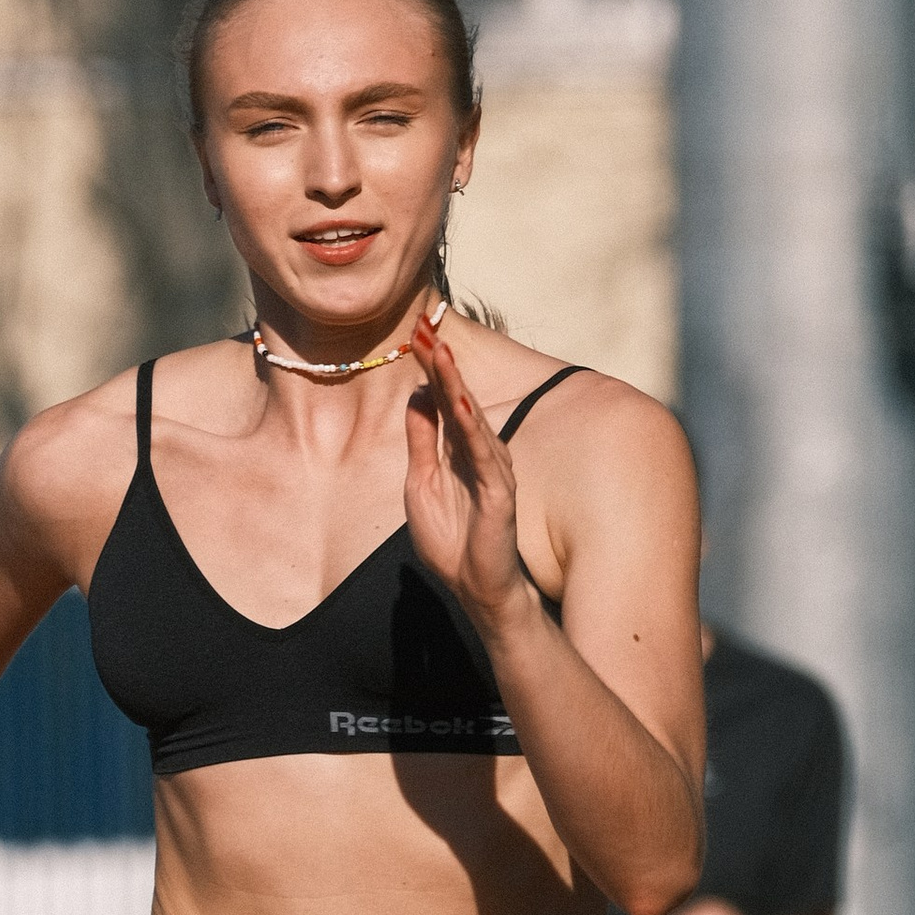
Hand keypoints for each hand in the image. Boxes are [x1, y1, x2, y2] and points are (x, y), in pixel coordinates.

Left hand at [404, 315, 527, 628]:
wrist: (475, 586)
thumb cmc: (451, 539)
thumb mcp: (421, 481)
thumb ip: (421, 440)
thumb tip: (419, 395)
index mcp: (456, 447)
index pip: (444, 397)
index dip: (430, 366)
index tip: (414, 333)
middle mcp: (478, 450)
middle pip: (458, 397)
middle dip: (441, 363)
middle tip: (424, 328)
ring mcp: (492, 469)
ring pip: (472, 418)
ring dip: (456, 384)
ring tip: (440, 354)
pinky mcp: (500, 493)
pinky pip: (486, 455)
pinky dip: (473, 429)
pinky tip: (462, 406)